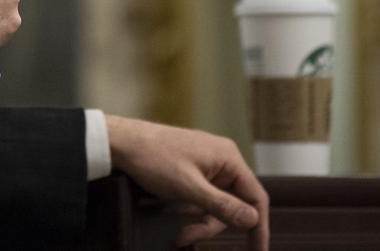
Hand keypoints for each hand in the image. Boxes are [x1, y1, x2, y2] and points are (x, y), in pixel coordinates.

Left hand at [106, 115, 268, 249]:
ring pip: (214, 204)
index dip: (258, 226)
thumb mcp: (189, 189)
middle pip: (232, 205)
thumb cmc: (153, 158)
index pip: (256, 197)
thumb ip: (222, 206)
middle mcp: (222, 159)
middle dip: (211, 225)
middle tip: (187, 238)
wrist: (121, 142)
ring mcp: (206, 164)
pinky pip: (201, 197)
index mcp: (228, 158)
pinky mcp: (192, 169)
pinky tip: (172, 211)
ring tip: (176, 230)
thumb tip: (253, 219)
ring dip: (196, 220)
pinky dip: (189, 210)